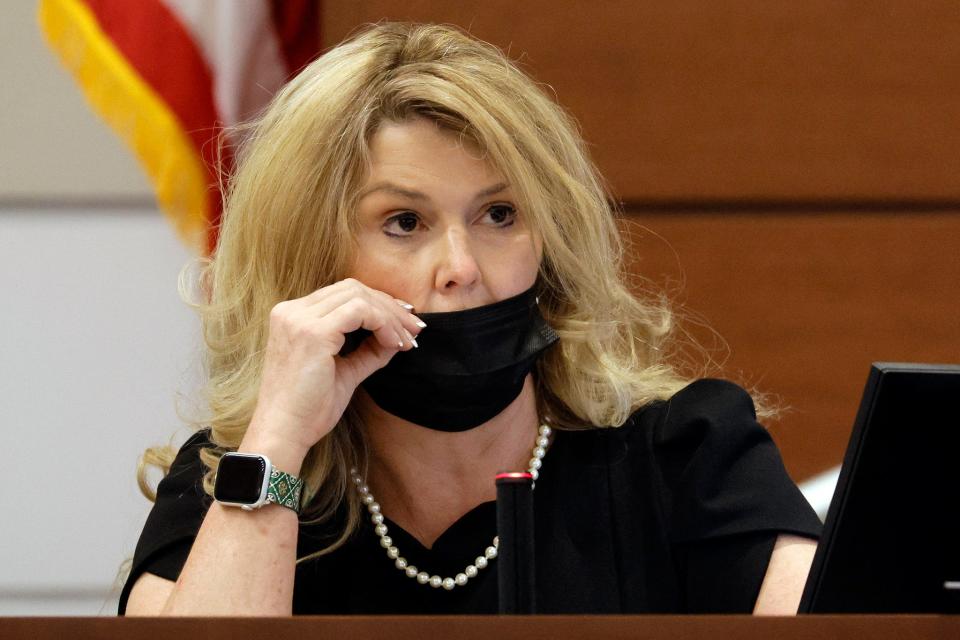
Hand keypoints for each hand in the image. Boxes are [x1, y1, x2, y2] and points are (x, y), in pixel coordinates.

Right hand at [241, 279, 423, 469]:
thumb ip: (368, 351)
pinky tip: (394, 344)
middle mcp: (292, 311)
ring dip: (390, 316)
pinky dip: (383, 323)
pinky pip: (360, 311)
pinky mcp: (313, 332)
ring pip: (359, 296)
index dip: (378, 304)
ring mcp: (299, 319)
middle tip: (415, 329)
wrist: (284, 433)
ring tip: (407, 340)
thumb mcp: (345, 372)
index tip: (404, 324)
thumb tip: (397, 338)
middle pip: (352, 289)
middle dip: (389, 306)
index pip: (343, 294)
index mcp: (293, 317)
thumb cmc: (308, 409)